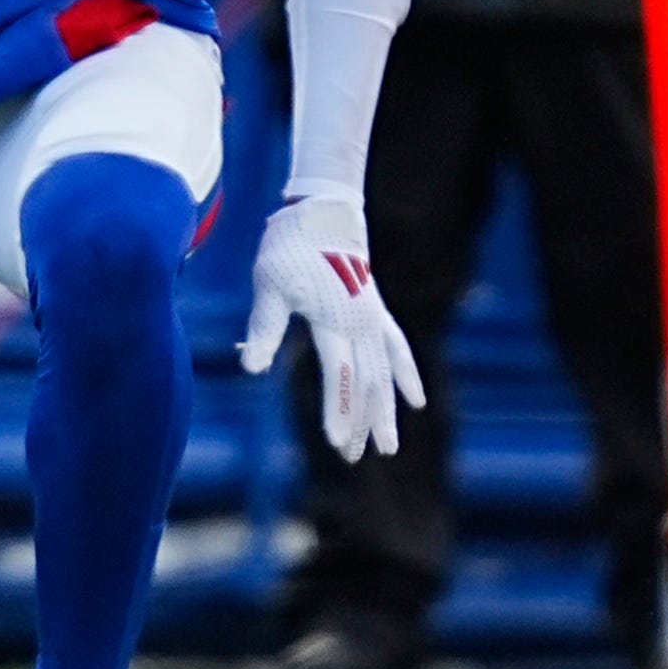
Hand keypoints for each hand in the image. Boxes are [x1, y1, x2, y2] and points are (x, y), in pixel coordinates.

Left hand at [241, 196, 425, 461]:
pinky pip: (398, 350)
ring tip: (388, 448)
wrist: (323, 211)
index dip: (338, 410)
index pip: (339, 376)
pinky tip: (417, 401)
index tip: (335, 442)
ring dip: (385, 411)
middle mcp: (359, 324)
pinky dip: (407, 376)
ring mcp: (372, 319)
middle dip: (360, 422)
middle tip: (351, 457)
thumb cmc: (288, 247)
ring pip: (385, 374)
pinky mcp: (376, 311)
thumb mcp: (267, 284)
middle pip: (365, 383)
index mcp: (332, 321)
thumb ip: (263, 328)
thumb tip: (250, 368)